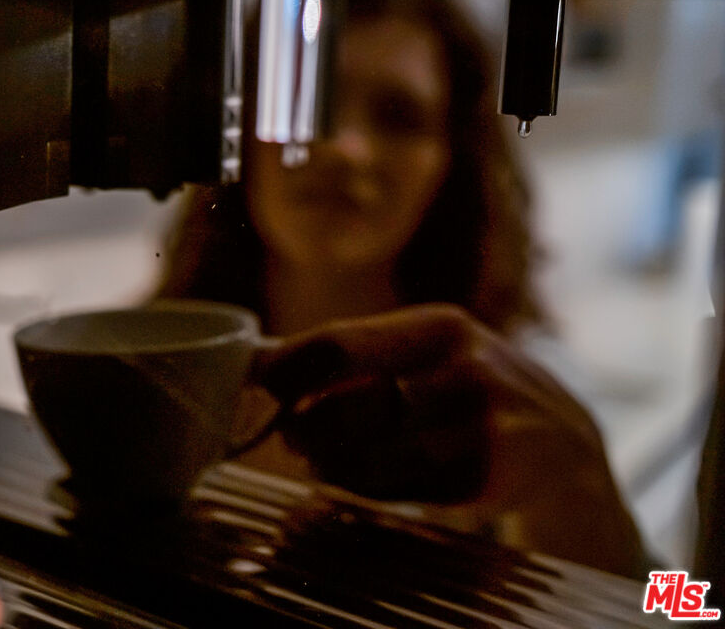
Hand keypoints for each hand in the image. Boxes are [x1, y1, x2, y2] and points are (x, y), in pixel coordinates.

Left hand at [254, 304, 645, 575]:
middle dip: (306, 427)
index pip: (336, 346)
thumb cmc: (468, 386)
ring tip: (323, 461)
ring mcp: (479, 429)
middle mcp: (464, 372)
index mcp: (439, 327)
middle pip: (347, 407)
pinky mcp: (485, 480)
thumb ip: (348, 352)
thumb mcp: (424, 349)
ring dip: (332, 465)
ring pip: (369, 457)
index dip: (284, 371)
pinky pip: (399, 490)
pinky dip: (369, 489)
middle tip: (292, 436)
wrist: (563, 443)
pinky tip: (366, 480)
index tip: (256, 385)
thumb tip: (255, 358)